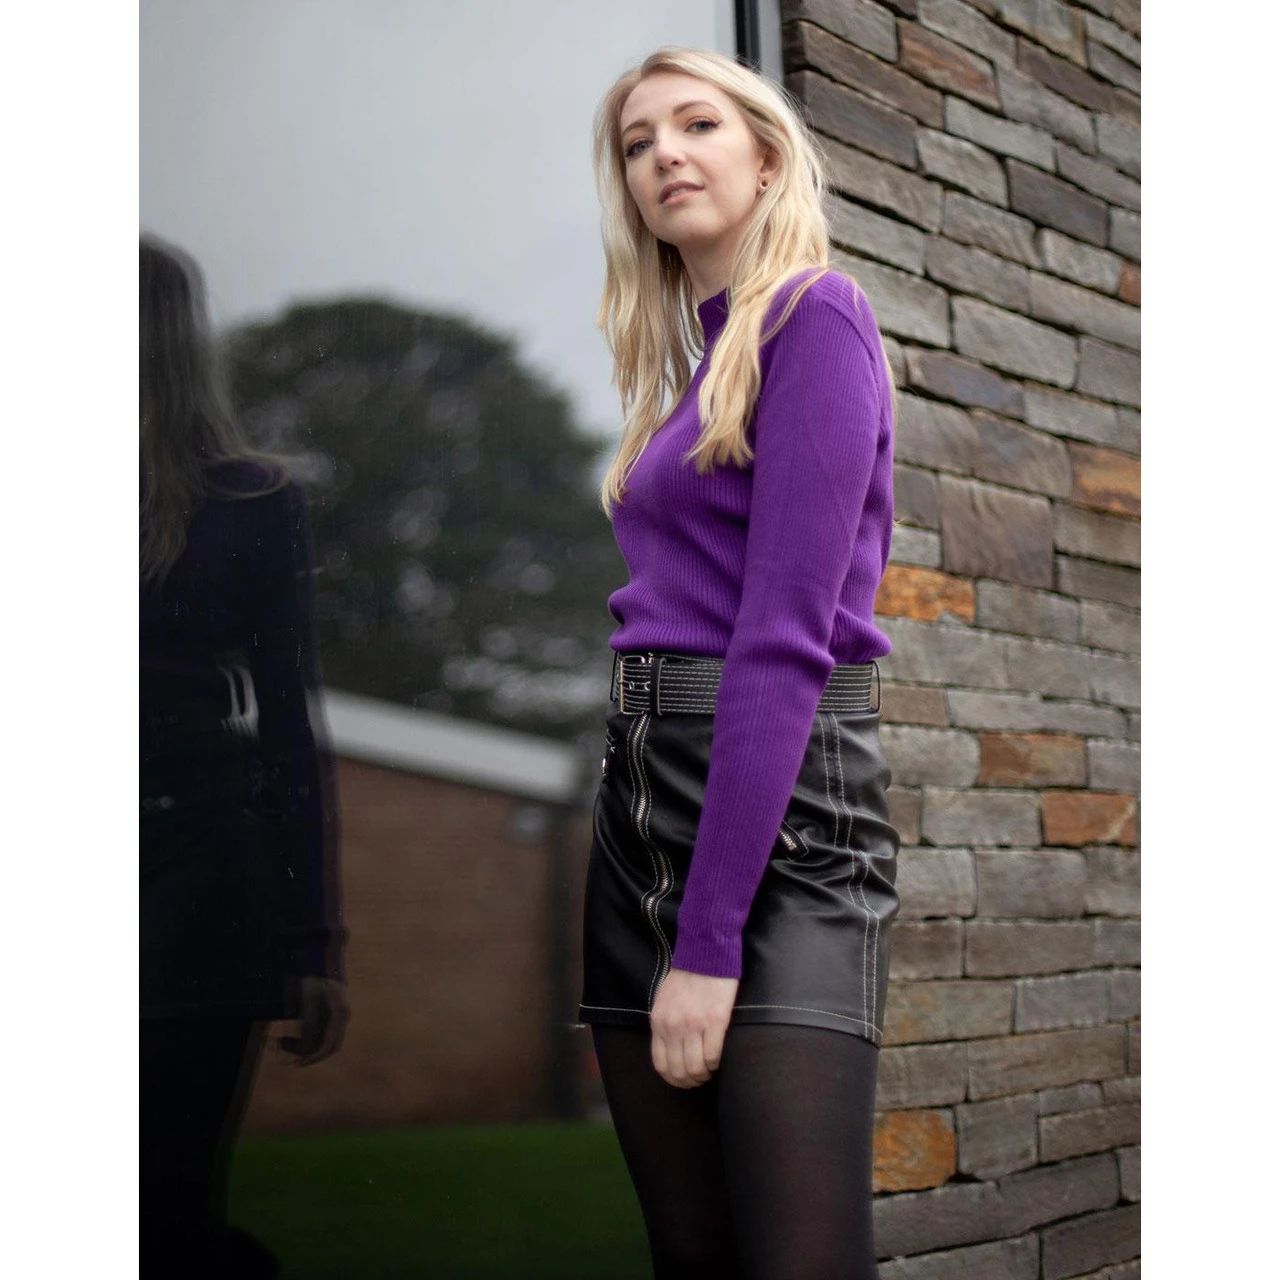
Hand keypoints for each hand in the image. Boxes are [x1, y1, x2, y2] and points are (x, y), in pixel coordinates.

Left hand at [279, 976, 348, 1065]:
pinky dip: (305, 1036)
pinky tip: (291, 1034)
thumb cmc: (316, 976)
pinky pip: (319, 1031)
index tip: (297, 1064)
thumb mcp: (309, 997)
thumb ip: (309, 1021)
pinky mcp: (330, 1013)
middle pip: (327, 1045)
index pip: (330, 1045)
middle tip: (288, 1054)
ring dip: (304, 1044)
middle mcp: (341, 1018)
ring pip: (322, 1039)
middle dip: (307, 1052)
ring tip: (283, 1041)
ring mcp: (336, 1016)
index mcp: (340, 1015)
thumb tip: (306, 1046)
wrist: (322, 960)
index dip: (314, 1057)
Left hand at [649, 968, 738, 1087]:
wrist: (706, 954)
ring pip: (696, 1068)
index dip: (674, 1079)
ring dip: (704, 1075)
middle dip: (691, 1081)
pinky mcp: (715, 1021)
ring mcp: (694, 1025)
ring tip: (710, 1070)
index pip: (661, 1065)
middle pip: (679, 1071)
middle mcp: (673, 1027)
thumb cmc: (686, 976)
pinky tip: (719, 1059)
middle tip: (700, 1078)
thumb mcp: (664, 1001)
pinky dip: (716, 1063)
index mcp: (658, 1022)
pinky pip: (713, 1056)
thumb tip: (671, 1051)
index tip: (684, 1080)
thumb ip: (664, 1025)